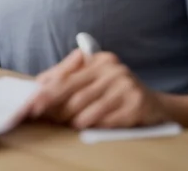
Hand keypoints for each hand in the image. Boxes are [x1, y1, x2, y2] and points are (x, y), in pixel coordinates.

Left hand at [28, 49, 169, 128]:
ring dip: (74, 118)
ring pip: (91, 106)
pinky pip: (110, 118)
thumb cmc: (115, 91)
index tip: (31, 101)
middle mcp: (112, 69)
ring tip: (64, 123)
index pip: (66, 76)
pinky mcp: (137, 104)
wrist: (155, 105)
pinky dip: (95, 124)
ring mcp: (126, 85)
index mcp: (98, 60)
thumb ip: (68, 77)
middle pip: (75, 91)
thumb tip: (40, 84)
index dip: (47, 90)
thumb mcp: (93, 78)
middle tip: (39, 114)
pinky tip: (86, 127)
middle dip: (55, 105)